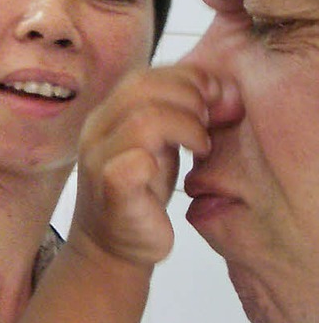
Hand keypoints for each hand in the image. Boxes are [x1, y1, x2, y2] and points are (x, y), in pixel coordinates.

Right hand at [69, 64, 219, 265]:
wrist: (112, 247)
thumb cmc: (142, 192)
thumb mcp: (162, 142)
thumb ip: (181, 112)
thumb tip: (225, 89)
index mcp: (108, 113)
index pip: (146, 75)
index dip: (187, 78)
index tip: (217, 99)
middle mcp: (97, 130)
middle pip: (142, 87)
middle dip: (189, 98)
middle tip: (210, 123)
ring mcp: (99, 159)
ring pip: (143, 119)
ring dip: (186, 126)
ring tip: (202, 146)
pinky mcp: (111, 189)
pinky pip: (135, 160)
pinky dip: (166, 159)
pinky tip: (186, 175)